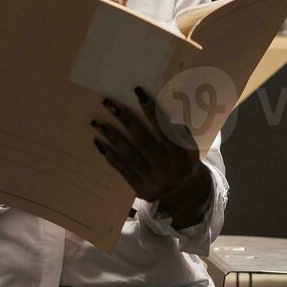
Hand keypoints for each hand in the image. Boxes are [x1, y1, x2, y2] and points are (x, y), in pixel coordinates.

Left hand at [92, 86, 212, 229]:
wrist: (185, 193)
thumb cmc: (183, 160)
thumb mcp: (189, 146)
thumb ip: (177, 130)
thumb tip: (157, 109)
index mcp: (182, 154)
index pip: (164, 128)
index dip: (151, 111)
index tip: (138, 93)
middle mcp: (167, 168)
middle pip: (142, 140)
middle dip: (125, 119)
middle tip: (108, 103)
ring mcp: (153, 180)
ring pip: (129, 154)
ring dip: (111, 136)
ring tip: (97, 122)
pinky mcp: (141, 190)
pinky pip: (122, 169)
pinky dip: (110, 155)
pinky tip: (99, 143)